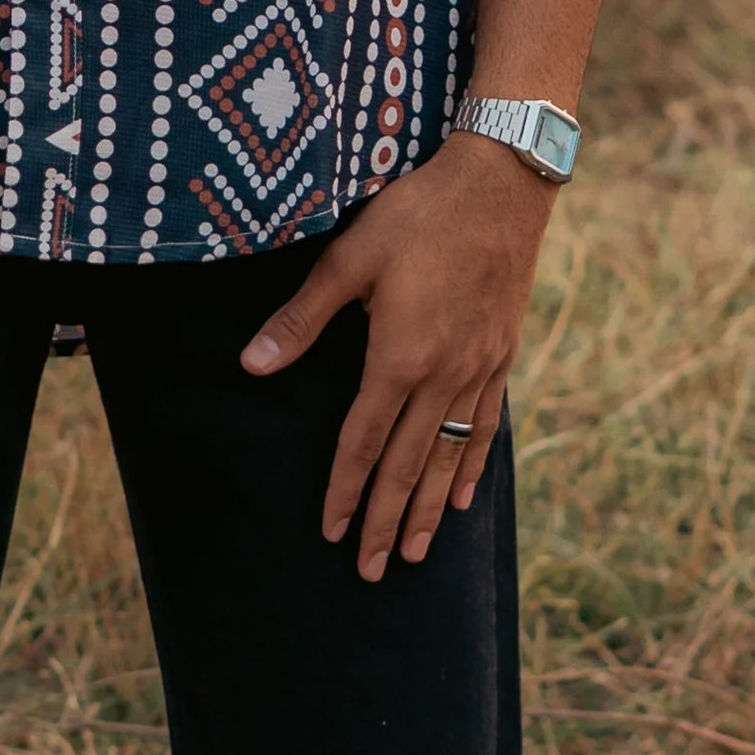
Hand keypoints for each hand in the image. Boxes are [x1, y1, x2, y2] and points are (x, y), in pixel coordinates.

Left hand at [240, 133, 557, 578]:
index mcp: (399, 357)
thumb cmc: (418, 215)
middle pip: (409, 465)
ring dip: (432, 509)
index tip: (330, 533)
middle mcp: (443, 376)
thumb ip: (302, 319)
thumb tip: (252, 365)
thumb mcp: (349, 258)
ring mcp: (479, 369)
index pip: (364, 443)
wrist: (501, 184)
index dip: (344, 491)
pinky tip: (466, 496)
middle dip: (388, 522)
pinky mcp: (503, 355)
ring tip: (418, 554)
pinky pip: (486, 427)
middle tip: (371, 570)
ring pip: (450, 456)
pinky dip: (474, 467)